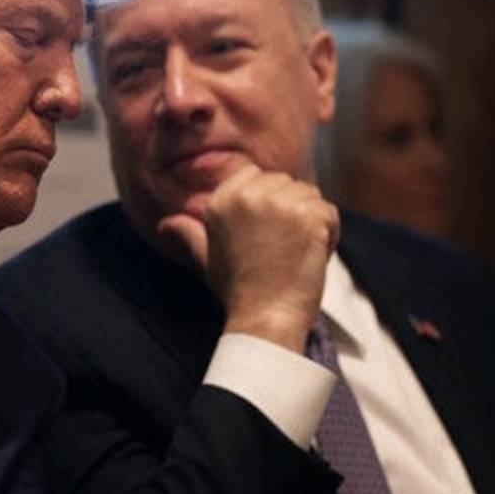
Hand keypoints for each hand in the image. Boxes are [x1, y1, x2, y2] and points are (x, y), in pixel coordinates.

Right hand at [158, 164, 338, 352]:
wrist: (265, 318)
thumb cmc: (237, 291)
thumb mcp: (205, 258)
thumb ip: (188, 234)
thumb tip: (165, 225)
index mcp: (220, 200)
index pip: (255, 175)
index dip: (266, 201)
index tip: (263, 234)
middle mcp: (247, 195)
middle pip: (285, 183)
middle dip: (290, 211)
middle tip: (278, 250)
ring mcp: (279, 204)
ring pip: (309, 196)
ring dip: (311, 222)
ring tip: (293, 254)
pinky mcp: (309, 216)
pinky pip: (329, 213)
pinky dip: (328, 234)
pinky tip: (310, 256)